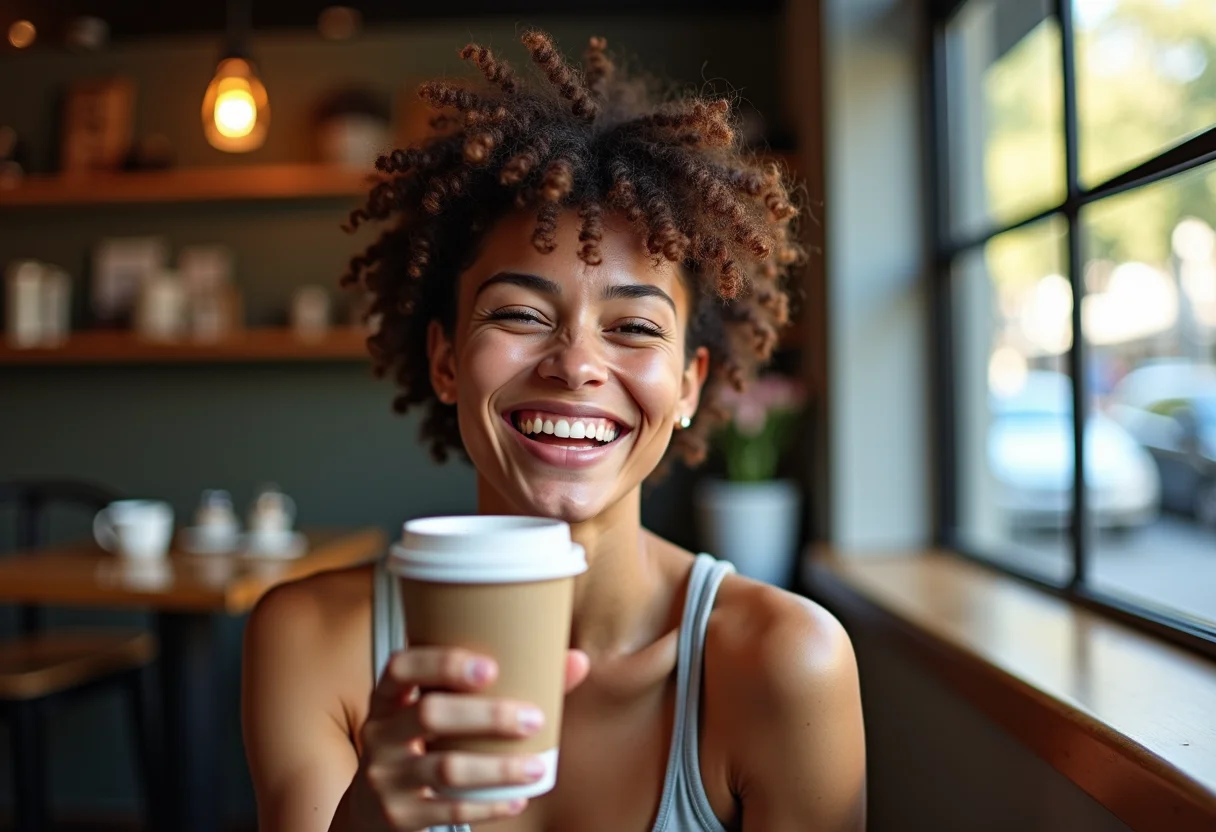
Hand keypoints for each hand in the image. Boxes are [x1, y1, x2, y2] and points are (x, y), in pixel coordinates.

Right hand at [346, 647, 590, 830]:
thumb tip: (577, 660)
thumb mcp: (442, 713)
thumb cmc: (425, 745)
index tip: (491, 667)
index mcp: (388, 698)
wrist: (372, 812)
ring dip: (498, 767)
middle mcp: (380, 733)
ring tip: (536, 766)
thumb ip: (504, 686)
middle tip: (533, 718)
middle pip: (429, 713)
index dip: (442, 663)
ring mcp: (385, 777)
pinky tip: (517, 799)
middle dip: (486, 715)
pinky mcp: (397, 816)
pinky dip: (488, 805)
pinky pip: (447, 810)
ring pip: (444, 768)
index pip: (401, 666)